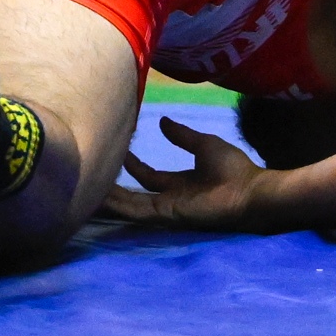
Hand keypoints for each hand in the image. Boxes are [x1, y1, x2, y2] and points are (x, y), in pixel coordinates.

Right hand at [100, 115, 265, 232]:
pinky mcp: (167, 215)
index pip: (148, 176)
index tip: (119, 150)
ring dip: (110, 198)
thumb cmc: (234, 169)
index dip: (133, 165)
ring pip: (130, 205)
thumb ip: (182, 136)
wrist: (249, 190)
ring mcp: (167, 209)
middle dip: (114, 186)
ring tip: (86, 190)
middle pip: (134, 194)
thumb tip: (162, 121)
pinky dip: (119, 206)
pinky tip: (100, 199)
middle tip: (92, 176)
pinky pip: (137, 211)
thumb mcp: (204, 145)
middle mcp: (170, 198)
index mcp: (180, 183)